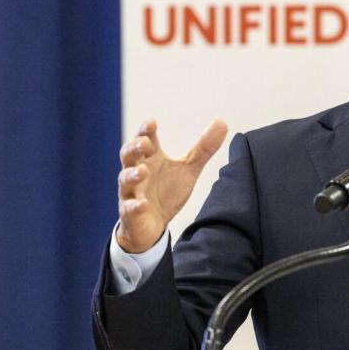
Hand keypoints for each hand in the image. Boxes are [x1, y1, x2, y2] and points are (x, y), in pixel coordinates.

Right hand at [116, 118, 227, 252]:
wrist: (154, 226)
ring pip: (125, 180)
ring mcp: (131, 192)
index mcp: (150, 158)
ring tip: (143, 171)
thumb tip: (223, 123)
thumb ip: (203, 149)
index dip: (145, 131)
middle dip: (134, 148)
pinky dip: (135, 206)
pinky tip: (143, 204)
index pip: (145, 139)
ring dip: (132, 175)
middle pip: (128, 155)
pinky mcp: (130, 213)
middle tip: (144, 143)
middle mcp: (137, 172)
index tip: (151, 123)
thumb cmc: (167, 192)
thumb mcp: (188, 170)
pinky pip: (129, 208)